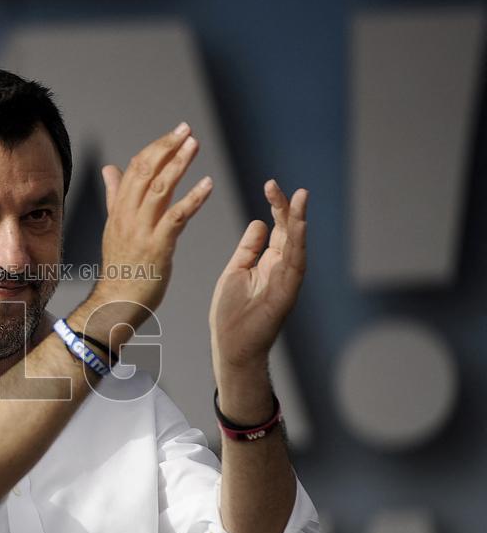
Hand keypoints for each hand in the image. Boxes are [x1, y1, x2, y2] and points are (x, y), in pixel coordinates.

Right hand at [94, 122, 213, 327]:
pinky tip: (208, 185)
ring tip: (195, 146)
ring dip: (179, 164)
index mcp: (119, 210)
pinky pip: (176, 218)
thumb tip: (110, 168)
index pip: (135, 169)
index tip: (174, 133)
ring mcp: (141, 231)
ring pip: (160, 189)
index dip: (155, 148)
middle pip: (146, 172)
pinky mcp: (157, 247)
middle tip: (187, 130)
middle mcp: (127, 216)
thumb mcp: (114, 227)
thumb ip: (115, 196)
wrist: (116, 301)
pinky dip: (193, 198)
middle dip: (167, 148)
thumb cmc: (121, 267)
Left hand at [210, 179, 307, 376]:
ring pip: (297, 244)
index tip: (270, 185)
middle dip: (287, 207)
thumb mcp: (236, 271)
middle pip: (289, 232)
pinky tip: (298, 225)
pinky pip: (295, 264)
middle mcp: (282, 268)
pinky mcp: (287, 293)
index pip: (277, 229)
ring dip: (299, 220)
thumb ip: (248, 248)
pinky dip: (297, 244)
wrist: (232, 347)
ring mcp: (287, 280)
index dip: (276, 207)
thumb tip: (259, 222)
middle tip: (276, 185)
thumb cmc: (232, 314)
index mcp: (269, 263)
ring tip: (300, 196)